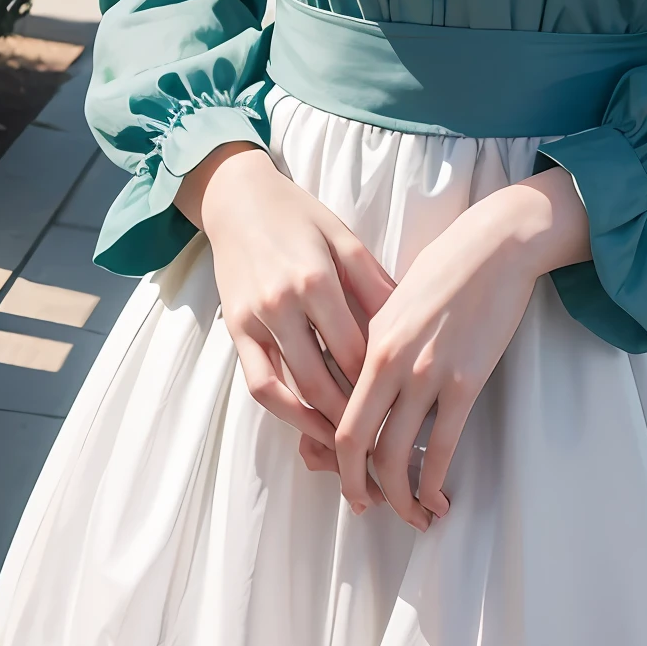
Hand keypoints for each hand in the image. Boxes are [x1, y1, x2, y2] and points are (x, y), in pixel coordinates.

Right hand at [176, 143, 396, 454]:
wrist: (238, 198)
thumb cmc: (299, 216)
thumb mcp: (344, 238)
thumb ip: (375, 283)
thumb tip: (411, 326)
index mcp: (316, 280)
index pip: (356, 352)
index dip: (381, 387)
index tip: (406, 410)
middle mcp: (282, 305)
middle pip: (325, 381)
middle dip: (356, 419)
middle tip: (385, 445)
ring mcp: (255, 321)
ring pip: (290, 391)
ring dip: (321, 426)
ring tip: (352, 447)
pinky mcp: (235, 330)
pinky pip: (258, 384)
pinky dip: (284, 411)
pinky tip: (309, 425)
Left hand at [334, 167, 589, 529]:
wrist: (493, 247)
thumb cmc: (442, 272)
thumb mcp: (391, 305)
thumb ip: (372, 347)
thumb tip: (359, 389)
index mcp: (367, 342)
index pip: (335, 412)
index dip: (333, 456)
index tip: (342, 475)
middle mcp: (389, 362)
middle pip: (355, 441)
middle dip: (356, 485)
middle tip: (364, 507)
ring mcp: (427, 374)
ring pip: (398, 454)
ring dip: (399, 496)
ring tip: (410, 515)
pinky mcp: (466, 381)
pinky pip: (444, 446)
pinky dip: (435, 481)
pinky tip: (438, 498)